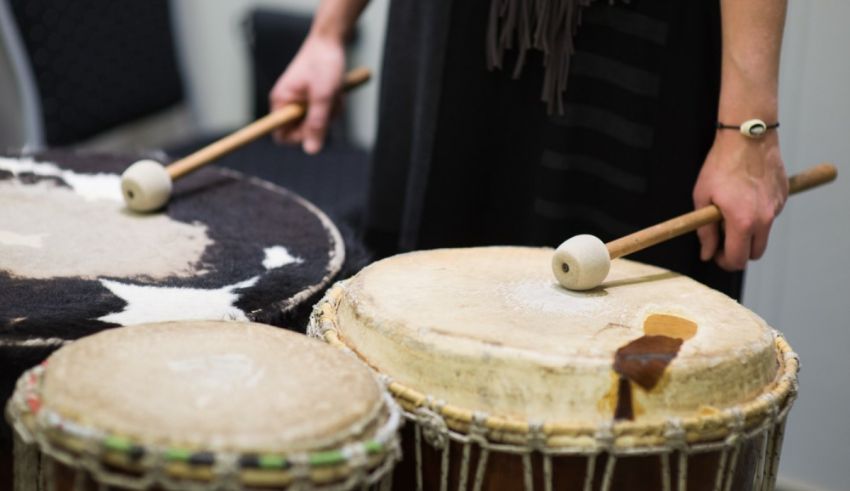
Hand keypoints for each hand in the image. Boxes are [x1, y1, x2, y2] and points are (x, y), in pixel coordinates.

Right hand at [269, 35, 345, 153]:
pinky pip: (322, 114)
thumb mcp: (323, 96)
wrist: (330, 40)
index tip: (316, 126)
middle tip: (329, 104)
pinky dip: (332, 106)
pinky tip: (335, 93)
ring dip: (329, 113)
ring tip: (334, 94)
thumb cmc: (324, 64)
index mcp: (281, 102)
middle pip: (302, 131)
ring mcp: (299, 101)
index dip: (299, 137)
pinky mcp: (310, 99)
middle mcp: (286, 103)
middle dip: (320, 122)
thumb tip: (311, 150)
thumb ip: (316, 123)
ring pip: (315, 123)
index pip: (280, 135)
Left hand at [692, 131, 787, 270]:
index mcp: (743, 222)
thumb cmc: (721, 166)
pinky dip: (758, 215)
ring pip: (764, 234)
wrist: (747, 137)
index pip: (738, 259)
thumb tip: (706, 253)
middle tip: (722, 239)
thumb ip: (705, 231)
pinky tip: (745, 196)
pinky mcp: (783, 197)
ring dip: (749, 233)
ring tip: (731, 211)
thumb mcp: (702, 199)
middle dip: (738, 251)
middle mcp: (765, 219)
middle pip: (755, 253)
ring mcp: (777, 208)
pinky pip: (770, 215)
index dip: (724, 261)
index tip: (715, 254)